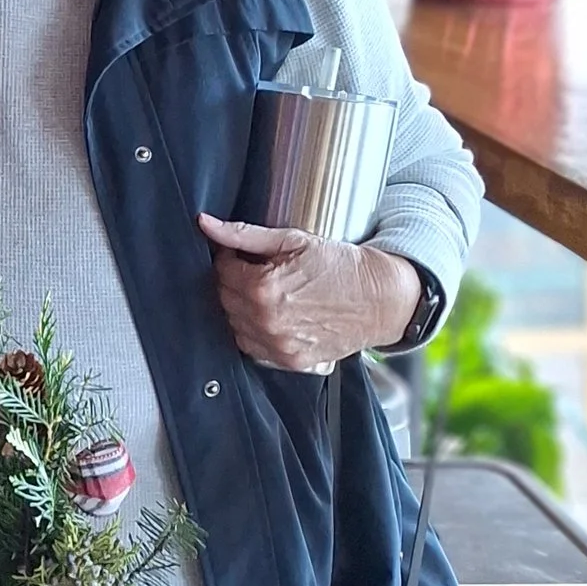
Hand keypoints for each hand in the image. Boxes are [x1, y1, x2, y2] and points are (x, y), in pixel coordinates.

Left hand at [198, 214, 421, 371]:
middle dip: (236, 282)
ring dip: (243, 308)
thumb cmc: (340, 266)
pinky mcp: (289, 361)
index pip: (222, 271)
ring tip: (270, 294)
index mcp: (263, 288)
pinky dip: (255, 331)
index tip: (244, 256)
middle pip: (225, 298)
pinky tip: (273, 316)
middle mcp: (266, 321)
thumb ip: (243, 234)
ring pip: (234, 324)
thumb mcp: (293, 240)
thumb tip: (206, 224)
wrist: (380, 299)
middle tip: (259, 272)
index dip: (231, 259)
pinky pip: (252, 346)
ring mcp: (277, 345)